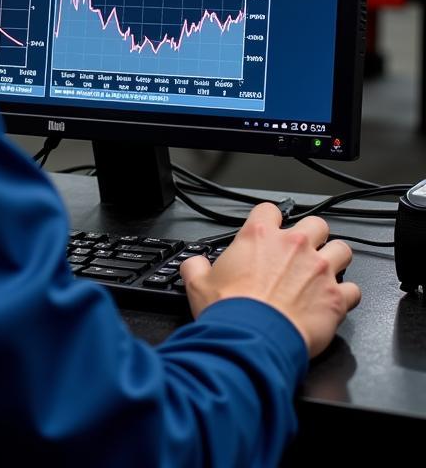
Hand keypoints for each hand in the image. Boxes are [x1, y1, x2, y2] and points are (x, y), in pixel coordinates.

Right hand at [179, 202, 360, 356]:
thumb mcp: (198, 283)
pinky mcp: (336, 298)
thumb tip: (194, 266)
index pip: (269, 209)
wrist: (253, 339)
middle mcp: (294, 246)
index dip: (269, 219)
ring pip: (343, 249)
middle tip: (302, 253)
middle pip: (317, 223)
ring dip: (335, 259)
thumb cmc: (230, 311)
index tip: (269, 231)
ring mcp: (319, 270)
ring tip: (324, 273)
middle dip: (312, 236)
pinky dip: (346, 296)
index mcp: (259, 236)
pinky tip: (335, 302)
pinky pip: (354, 290)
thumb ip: (196, 267)